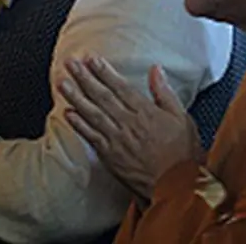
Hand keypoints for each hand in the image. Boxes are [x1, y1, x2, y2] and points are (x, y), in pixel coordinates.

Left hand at [59, 58, 201, 200]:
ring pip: (92, 114)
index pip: (120, 86)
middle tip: (70, 63)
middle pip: (102, 96)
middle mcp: (127, 122)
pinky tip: (68, 114)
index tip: (91, 59)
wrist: (176, 186)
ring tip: (63, 83)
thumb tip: (156, 70)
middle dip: (84, 78)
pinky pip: (91, 137)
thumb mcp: (182, 117)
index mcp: (145, 111)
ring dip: (76, 97)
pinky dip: (79, 125)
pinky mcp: (110, 156)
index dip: (104, 71)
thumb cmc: (182, 153)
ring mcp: (116, 139)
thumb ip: (165, 93)